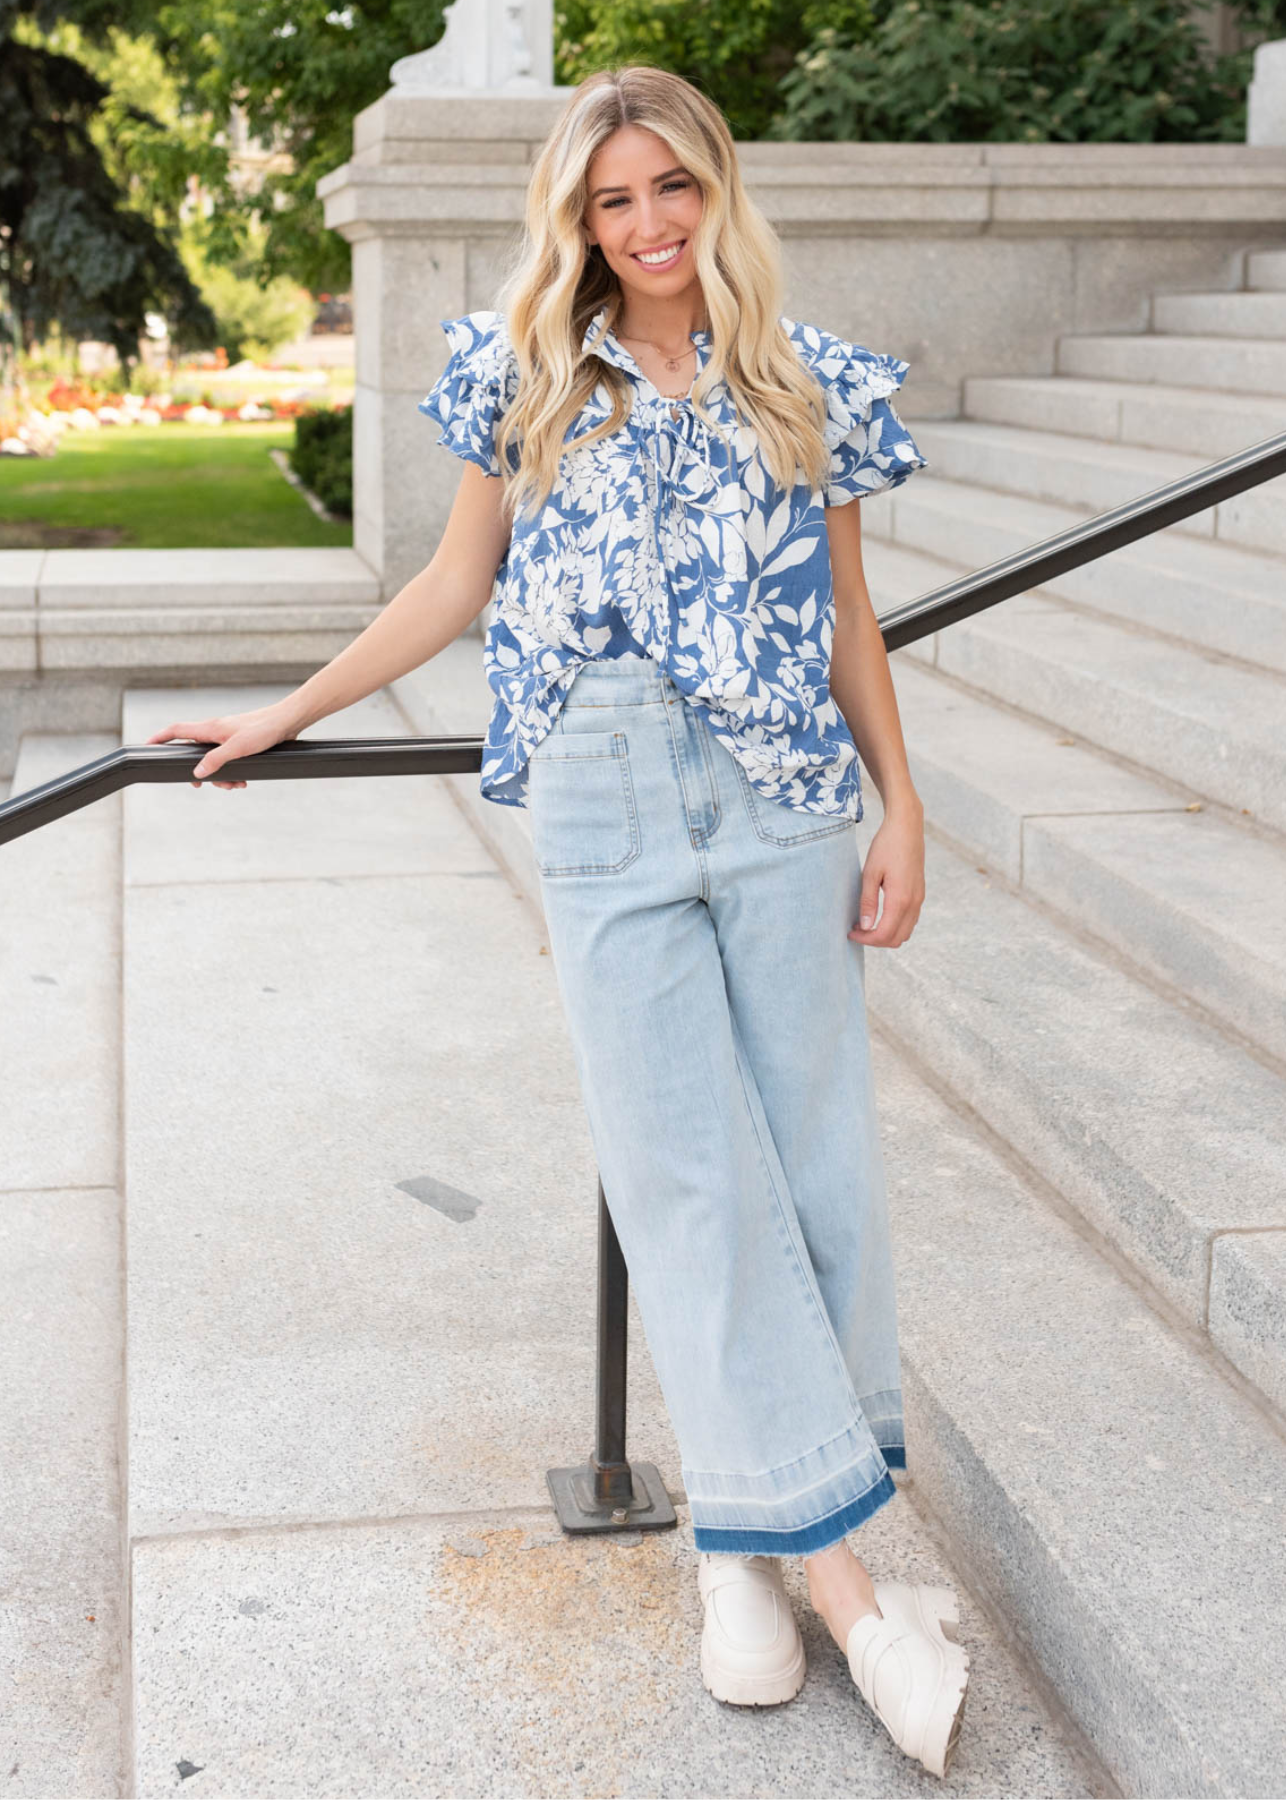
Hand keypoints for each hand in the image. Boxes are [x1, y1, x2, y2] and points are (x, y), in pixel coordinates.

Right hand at [144, 701, 304, 788]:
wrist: (288, 721)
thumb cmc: (264, 730)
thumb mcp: (238, 749)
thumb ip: (215, 760)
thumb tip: (197, 773)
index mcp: (209, 729)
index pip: (176, 731)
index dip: (159, 739)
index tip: (146, 747)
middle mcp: (215, 731)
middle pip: (194, 753)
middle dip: (199, 772)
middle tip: (202, 786)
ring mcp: (227, 737)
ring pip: (213, 760)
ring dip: (221, 776)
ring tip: (235, 785)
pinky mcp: (240, 743)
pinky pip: (228, 761)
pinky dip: (233, 772)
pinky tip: (244, 780)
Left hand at [847, 798, 924, 947]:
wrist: (907, 827)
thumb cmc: (886, 846)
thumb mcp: (870, 873)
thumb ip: (868, 902)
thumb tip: (865, 926)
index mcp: (900, 899)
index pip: (884, 934)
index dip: (866, 939)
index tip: (851, 932)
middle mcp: (914, 902)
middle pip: (897, 939)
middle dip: (876, 941)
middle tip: (857, 930)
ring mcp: (919, 898)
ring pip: (905, 932)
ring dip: (887, 934)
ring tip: (866, 923)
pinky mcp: (920, 893)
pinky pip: (910, 920)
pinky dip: (895, 925)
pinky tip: (880, 914)